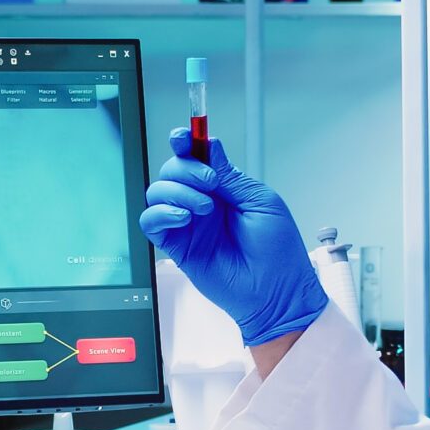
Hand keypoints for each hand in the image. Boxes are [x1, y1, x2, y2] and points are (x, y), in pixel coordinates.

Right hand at [139, 130, 328, 346]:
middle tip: (211, 184)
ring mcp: (188, 224)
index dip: (186, 142)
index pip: (196, 157)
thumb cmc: (278, 253)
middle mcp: (202, 203)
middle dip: (186, 169)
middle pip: (172, 170)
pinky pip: (151, 222)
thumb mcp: (261, 202)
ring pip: (158, 192)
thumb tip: (210, 147)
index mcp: (225, 189)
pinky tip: (184, 218)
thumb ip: (231, 176)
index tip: (183, 137)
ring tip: (204, 208)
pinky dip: (161, 213)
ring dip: (178, 192)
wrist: (277, 293)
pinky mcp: (177, 246)